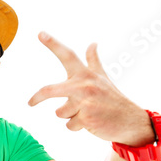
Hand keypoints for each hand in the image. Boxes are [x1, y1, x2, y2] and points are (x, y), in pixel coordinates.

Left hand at [28, 32, 154, 145]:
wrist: (130, 121)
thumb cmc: (112, 99)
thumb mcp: (103, 78)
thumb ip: (93, 61)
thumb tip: (92, 43)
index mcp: (86, 74)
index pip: (67, 55)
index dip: (53, 43)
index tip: (40, 33)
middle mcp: (84, 85)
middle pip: (49, 90)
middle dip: (37, 97)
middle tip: (29, 103)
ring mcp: (85, 102)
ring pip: (60, 112)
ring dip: (70, 116)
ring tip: (87, 113)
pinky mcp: (86, 118)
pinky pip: (69, 125)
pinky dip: (77, 126)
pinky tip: (91, 122)